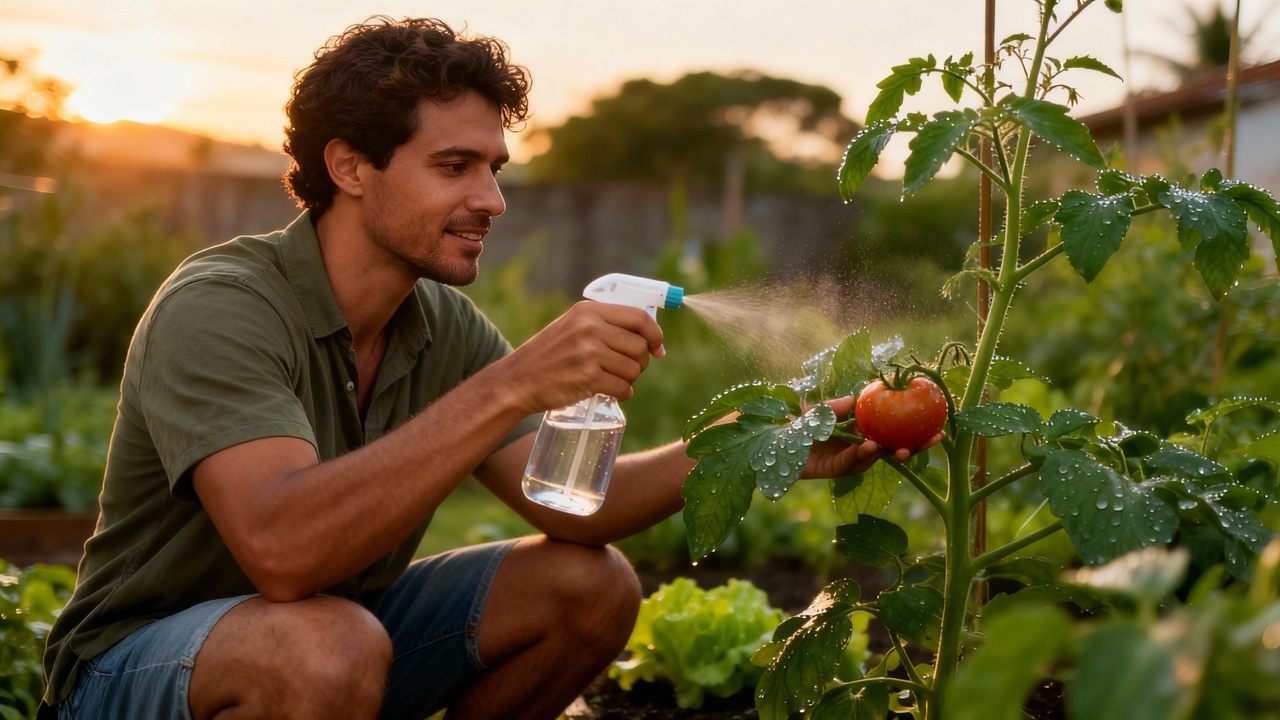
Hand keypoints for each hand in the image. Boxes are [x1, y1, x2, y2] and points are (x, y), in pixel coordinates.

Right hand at [498, 301, 664, 413]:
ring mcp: (588, 352)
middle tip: (628, 370)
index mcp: (588, 311)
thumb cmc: (548, 356)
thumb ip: (603, 325)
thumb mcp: (572, 327)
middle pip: (640, 346)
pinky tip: (609, 392)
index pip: (639, 317)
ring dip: (629, 379)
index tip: (658, 348)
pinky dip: (622, 394)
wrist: (517, 381)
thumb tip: (647, 336)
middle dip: (641, 362)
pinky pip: (623, 388)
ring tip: (612, 380)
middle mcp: (589, 327)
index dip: (655, 334)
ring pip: (634, 369)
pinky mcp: (587, 377)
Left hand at [801, 396, 943, 478]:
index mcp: (864, 429)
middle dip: (916, 445)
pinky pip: (852, 462)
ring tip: (903, 448)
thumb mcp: (822, 409)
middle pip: (893, 447)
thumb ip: (839, 405)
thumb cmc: (802, 423)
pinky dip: (862, 454)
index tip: (935, 420)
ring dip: (889, 451)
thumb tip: (859, 397)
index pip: (893, 428)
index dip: (914, 426)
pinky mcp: (838, 470)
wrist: (779, 443)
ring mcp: (851, 458)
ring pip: (876, 457)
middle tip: (934, 439)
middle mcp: (862, 444)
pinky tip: (870, 446)